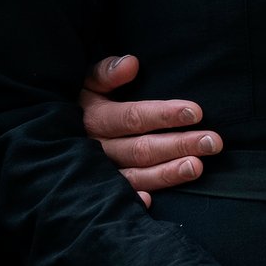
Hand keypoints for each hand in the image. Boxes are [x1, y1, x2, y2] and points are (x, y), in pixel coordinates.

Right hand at [80, 54, 221, 205]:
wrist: (52, 134)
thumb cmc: (84, 103)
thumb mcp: (88, 82)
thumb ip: (107, 72)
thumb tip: (131, 63)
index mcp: (93, 118)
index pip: (132, 117)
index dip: (164, 115)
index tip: (197, 112)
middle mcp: (95, 148)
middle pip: (141, 148)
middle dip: (179, 144)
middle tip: (213, 142)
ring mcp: (97, 173)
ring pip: (135, 175)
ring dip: (167, 173)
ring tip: (198, 167)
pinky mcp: (100, 192)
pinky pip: (118, 198)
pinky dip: (133, 201)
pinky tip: (151, 202)